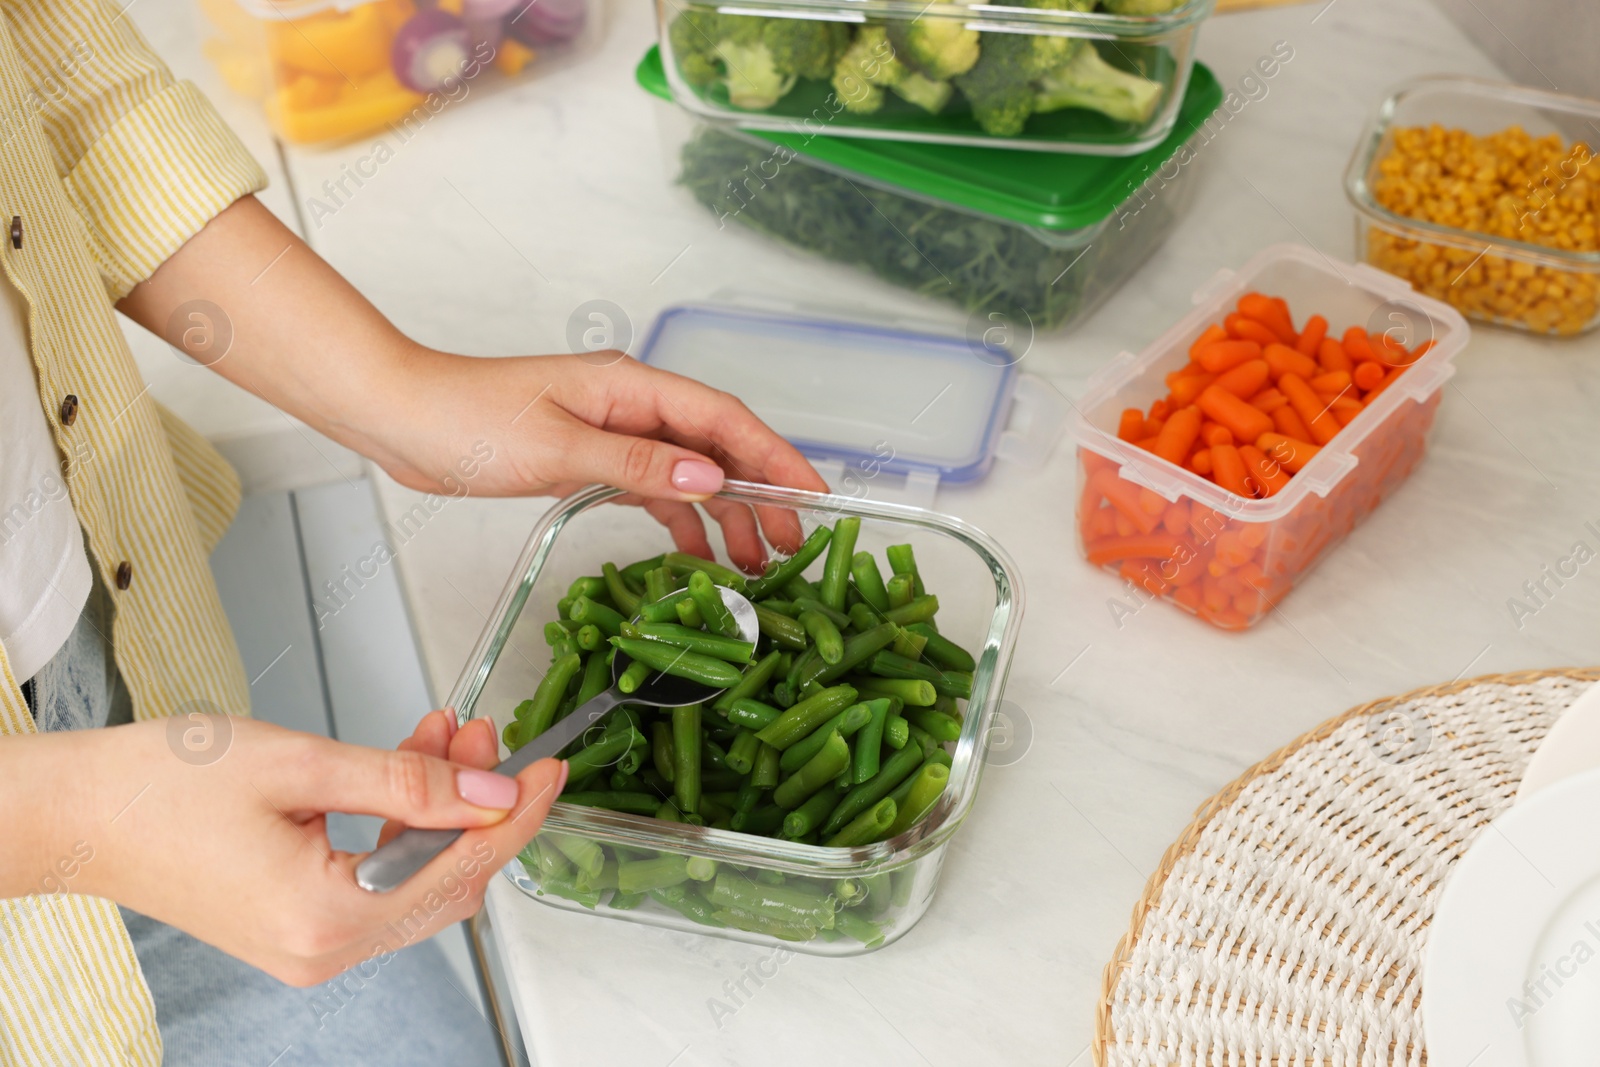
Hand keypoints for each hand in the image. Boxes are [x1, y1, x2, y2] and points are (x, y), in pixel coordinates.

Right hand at [49, 714, 560, 985]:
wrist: (79, 814)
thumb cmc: (163, 786)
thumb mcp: (303, 763)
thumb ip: (409, 779)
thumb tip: (492, 787)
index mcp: (325, 919)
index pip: (460, 869)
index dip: (515, 815)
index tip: (550, 769)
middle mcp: (324, 951)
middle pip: (446, 881)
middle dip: (479, 803)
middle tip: (490, 734)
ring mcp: (311, 947)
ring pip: (417, 877)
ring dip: (442, 806)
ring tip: (449, 733)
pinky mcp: (300, 929)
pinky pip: (380, 880)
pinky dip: (405, 824)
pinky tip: (412, 765)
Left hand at [362, 350, 828, 572]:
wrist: (401, 416)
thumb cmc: (466, 419)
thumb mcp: (559, 449)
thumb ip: (639, 465)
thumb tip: (710, 481)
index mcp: (632, 387)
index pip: (725, 421)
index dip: (775, 457)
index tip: (813, 495)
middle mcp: (631, 405)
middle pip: (716, 449)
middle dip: (759, 495)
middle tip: (791, 547)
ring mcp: (611, 432)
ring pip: (688, 474)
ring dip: (723, 515)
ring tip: (754, 563)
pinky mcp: (587, 459)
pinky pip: (651, 490)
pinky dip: (679, 520)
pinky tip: (697, 553)